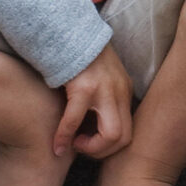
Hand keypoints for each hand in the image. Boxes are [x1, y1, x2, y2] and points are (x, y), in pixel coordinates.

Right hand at [54, 45, 133, 160]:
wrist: (69, 33)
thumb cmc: (79, 61)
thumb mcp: (99, 80)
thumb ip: (100, 101)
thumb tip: (89, 129)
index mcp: (124, 92)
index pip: (129, 131)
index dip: (108, 147)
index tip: (89, 144)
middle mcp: (120, 92)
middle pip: (125, 138)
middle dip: (102, 152)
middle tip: (82, 148)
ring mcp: (105, 90)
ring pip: (112, 134)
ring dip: (91, 148)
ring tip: (74, 143)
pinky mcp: (84, 87)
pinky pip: (75, 121)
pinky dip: (64, 137)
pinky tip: (56, 146)